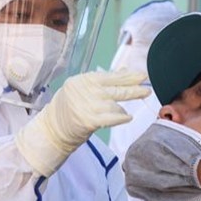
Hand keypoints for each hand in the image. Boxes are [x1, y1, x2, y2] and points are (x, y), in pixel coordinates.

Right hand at [16, 70, 149, 175]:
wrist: (52, 130)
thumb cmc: (69, 108)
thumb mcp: (82, 89)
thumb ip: (103, 81)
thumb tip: (124, 71)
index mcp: (83, 80)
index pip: (109, 76)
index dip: (126, 76)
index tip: (141, 75)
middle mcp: (84, 91)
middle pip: (114, 88)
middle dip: (133, 88)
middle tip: (147, 88)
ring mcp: (87, 106)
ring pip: (115, 103)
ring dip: (125, 106)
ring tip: (132, 105)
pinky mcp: (89, 121)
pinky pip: (112, 118)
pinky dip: (122, 117)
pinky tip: (128, 116)